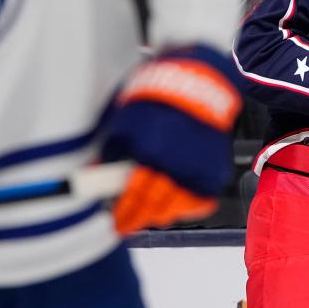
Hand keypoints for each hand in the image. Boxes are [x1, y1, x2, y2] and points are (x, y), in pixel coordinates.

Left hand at [101, 46, 242, 234]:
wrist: (199, 84)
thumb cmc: (160, 98)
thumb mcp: (126, 118)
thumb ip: (112, 150)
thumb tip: (94, 173)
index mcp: (151, 152)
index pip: (133, 195)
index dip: (124, 213)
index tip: (117, 221)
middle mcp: (176, 164)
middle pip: (154, 205)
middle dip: (138, 217)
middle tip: (128, 223)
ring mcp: (198, 170)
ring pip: (177, 208)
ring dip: (161, 214)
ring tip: (150, 215)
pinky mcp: (215, 171)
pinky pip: (201, 201)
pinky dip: (188, 208)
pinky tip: (176, 208)